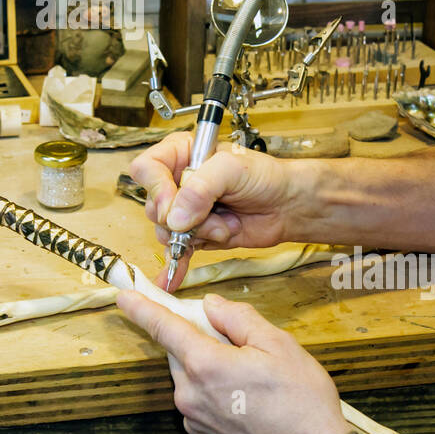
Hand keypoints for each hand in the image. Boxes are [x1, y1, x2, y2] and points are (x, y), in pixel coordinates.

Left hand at [116, 290, 348, 433]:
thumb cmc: (301, 403)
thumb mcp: (278, 344)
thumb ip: (238, 318)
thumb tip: (212, 305)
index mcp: (206, 365)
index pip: (163, 327)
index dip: (142, 308)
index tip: (125, 296)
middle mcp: (192, 394)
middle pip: (181, 352)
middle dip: (200, 340)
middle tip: (237, 344)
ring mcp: (195, 419)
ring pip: (191, 377)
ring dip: (210, 368)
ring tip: (251, 378)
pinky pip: (200, 401)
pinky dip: (216, 392)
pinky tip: (246, 398)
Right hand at [130, 131, 302, 286]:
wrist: (287, 206)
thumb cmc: (265, 177)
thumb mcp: (232, 169)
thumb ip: (201, 188)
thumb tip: (175, 218)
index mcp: (181, 154)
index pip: (147, 169)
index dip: (156, 189)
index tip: (172, 206)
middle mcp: (177, 182)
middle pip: (154, 205)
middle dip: (183, 218)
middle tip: (211, 215)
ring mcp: (186, 210)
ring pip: (167, 231)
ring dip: (197, 235)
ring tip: (225, 226)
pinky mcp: (196, 234)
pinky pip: (177, 250)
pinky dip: (176, 263)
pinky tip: (171, 278)